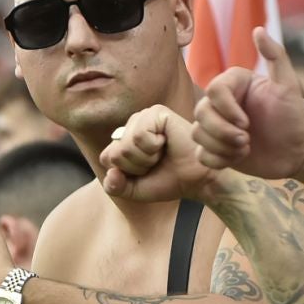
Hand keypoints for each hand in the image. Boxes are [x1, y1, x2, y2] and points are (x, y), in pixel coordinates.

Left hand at [100, 105, 218, 203]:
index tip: (147, 172)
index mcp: (124, 140)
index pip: (106, 159)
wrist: (197, 179)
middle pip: (114, 153)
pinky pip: (139, 135)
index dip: (126, 174)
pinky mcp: (156, 112)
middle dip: (136, 167)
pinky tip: (166, 143)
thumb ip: (114, 187)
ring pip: (125, 145)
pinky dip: (153, 147)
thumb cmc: (169, 181)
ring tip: (162, 154)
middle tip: (157, 162)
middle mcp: (132, 126)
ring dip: (145, 158)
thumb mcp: (135, 190)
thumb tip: (111, 172)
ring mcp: (143, 117)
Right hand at [193, 27, 303, 178]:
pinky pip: (200, 155)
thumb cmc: (294, 116)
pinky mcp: (214, 148)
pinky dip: (218, 160)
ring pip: (196, 134)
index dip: (227, 110)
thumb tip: (258, 30)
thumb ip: (276, 55)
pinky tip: (238, 158)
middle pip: (200, 113)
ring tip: (246, 149)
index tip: (247, 123)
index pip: (214, 91)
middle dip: (223, 132)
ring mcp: (215, 126)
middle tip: (247, 141)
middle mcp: (221, 103)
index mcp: (234, 84)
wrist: (296, 150)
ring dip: (221, 146)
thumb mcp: (288, 85)